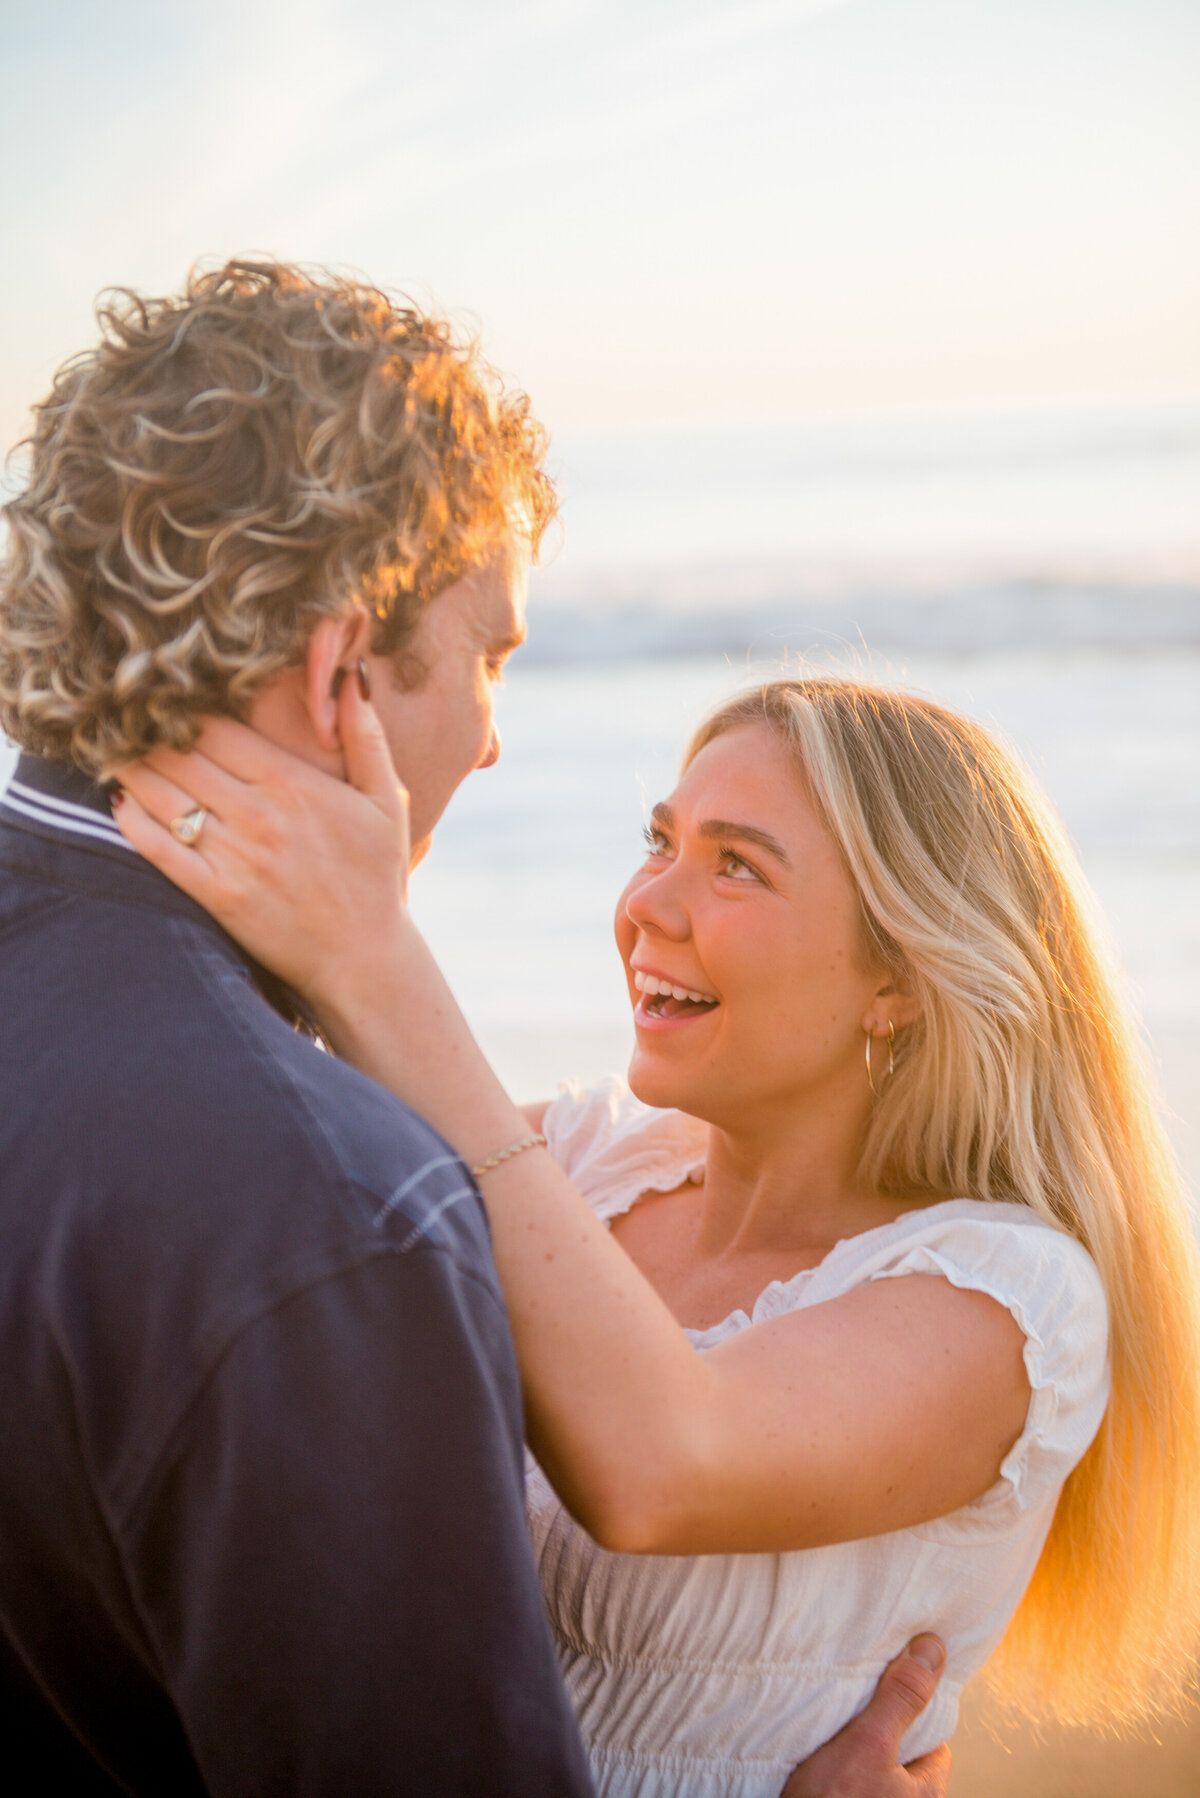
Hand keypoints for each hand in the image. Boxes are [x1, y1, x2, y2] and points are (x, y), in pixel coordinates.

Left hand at [112, 674, 409, 1019]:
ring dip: (131, 769)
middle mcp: (258, 815)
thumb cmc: (376, 876)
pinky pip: (157, 849)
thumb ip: (367, 736)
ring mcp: (235, 857)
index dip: (182, 708)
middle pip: (180, 756)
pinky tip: (121, 803)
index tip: (163, 696)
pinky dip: (131, 822)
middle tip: (122, 717)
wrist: (364, 957)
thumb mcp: (386, 800)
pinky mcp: (217, 896)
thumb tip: (353, 677)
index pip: (216, 729)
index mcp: (293, 783)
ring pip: (162, 796)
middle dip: (146, 733)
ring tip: (113, 750)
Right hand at [779, 1638, 950, 1797]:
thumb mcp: (868, 1744)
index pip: (933, 1741)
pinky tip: (813, 1760)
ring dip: (850, 1750)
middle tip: (849, 1708)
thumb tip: (932, 1651)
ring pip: (872, 1770)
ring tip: (826, 1732)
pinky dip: (834, 1769)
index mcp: (926, 1794)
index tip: (886, 1688)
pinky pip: (848, 1783)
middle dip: (876, 1731)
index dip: (910, 1711)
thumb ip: (901, 1700)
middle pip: (900, 1755)